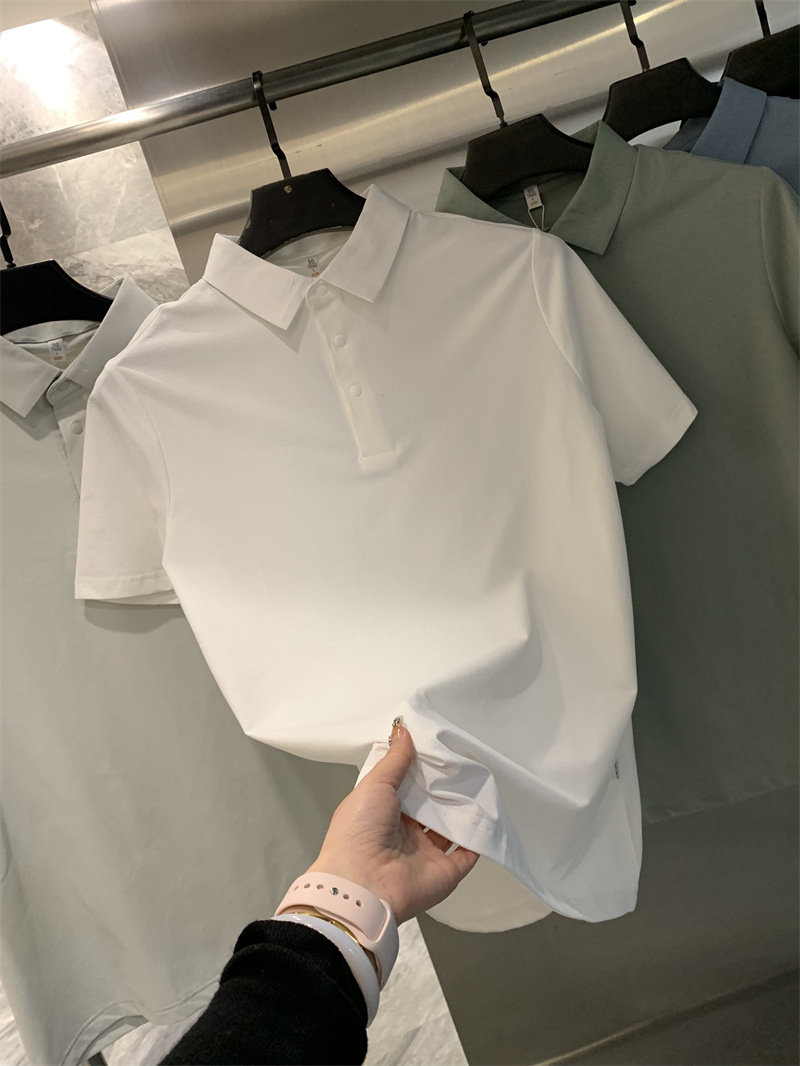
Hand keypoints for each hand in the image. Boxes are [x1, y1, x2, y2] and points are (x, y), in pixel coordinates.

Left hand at [302, 721, 479, 923]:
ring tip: (482, 781)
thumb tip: (403, 730)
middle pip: (432, 806)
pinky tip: (492, 814)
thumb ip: (394, 761)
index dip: (422, 769)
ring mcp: (426, 853)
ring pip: (451, 827)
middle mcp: (405, 833)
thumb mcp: (374, 786)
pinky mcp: (446, 871)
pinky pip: (469, 852)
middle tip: (467, 761)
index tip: (441, 747)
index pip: (408, 787)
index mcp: (383, 813)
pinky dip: (481, 836)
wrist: (363, 885)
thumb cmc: (359, 830)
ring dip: (465, 808)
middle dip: (446, 786)